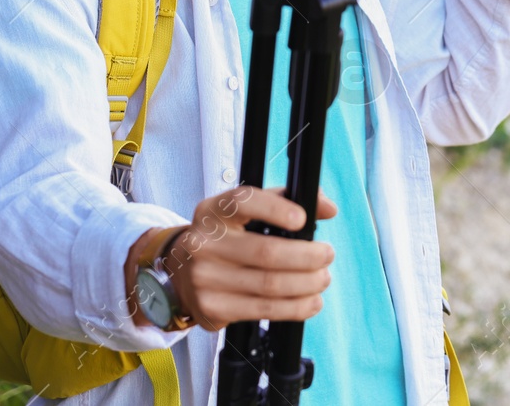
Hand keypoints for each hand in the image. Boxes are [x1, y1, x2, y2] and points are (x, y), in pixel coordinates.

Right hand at [127, 186, 337, 331]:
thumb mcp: (245, 212)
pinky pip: (263, 310)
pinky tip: (311, 301)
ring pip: (269, 285)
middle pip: (266, 253)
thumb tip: (328, 208)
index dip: (276, 209)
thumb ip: (286, 200)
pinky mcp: (212, 308)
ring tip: (323, 279)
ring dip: (307, 284)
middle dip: (307, 256)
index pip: (243, 202)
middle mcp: (204, 244)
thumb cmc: (226, 237)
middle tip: (327, 255)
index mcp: (213, 211)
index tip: (303, 219)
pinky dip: (296, 308)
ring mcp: (205, 279)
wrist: (180, 273)